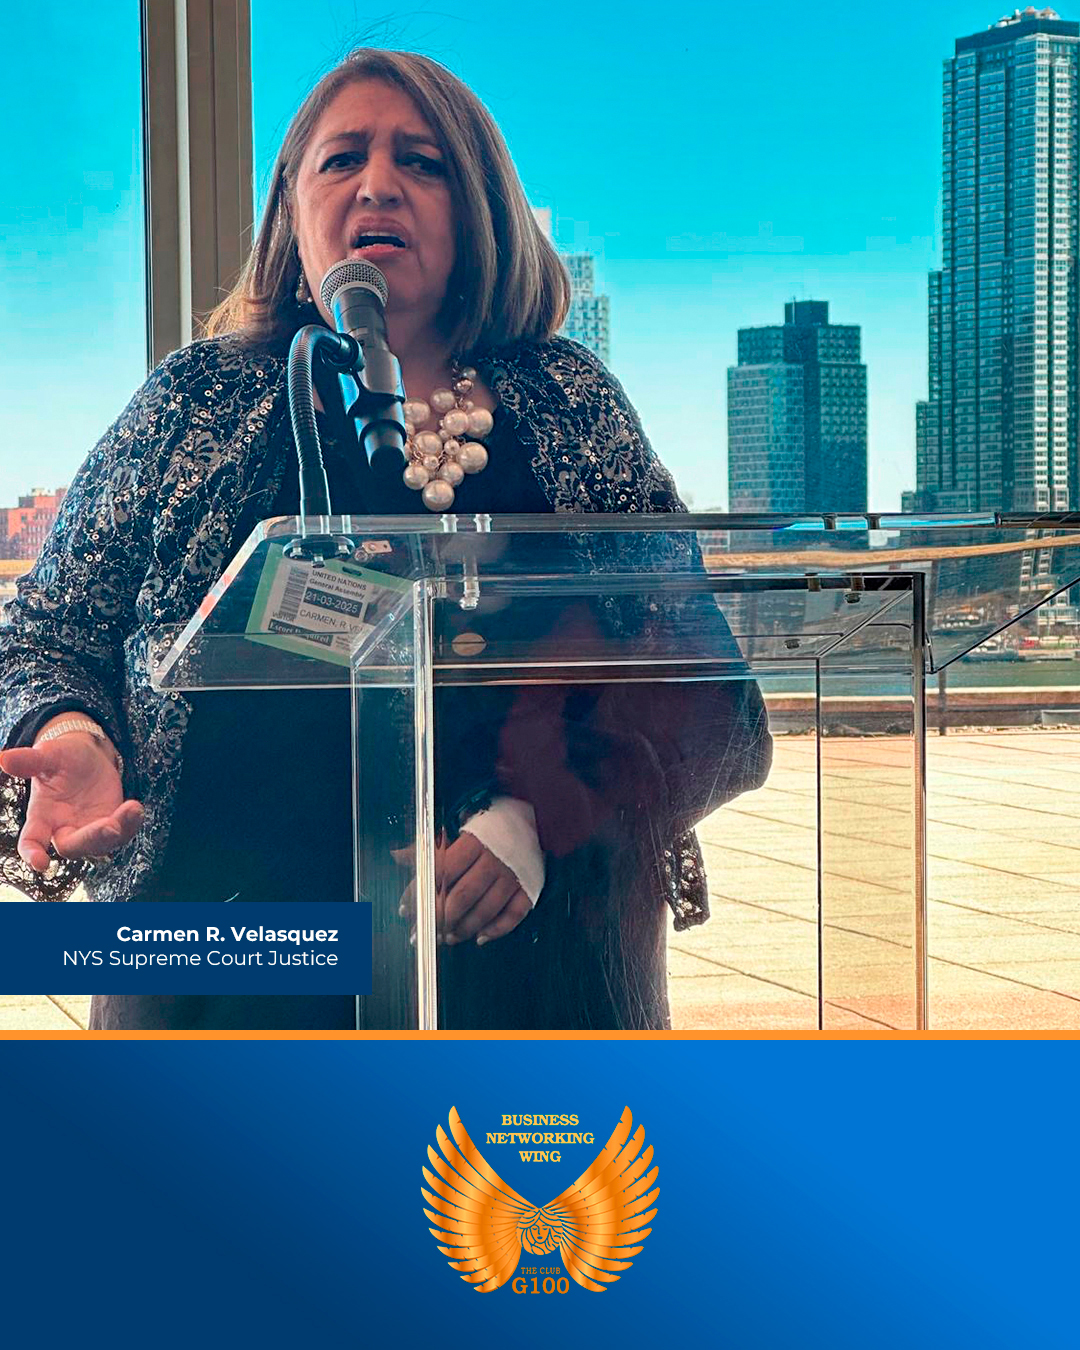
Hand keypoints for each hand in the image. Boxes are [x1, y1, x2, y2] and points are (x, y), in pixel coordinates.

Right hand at [0, 733, 143, 872]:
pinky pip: (122, 831)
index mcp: (42, 816)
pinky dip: (130, 823)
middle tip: (110, 826)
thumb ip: (29, 761)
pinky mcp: (110, 822)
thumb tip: (3, 759)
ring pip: (101, 843)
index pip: (31, 840)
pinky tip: (136, 808)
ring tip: (131, 811)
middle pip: (73, 846)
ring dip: (118, 831)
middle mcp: (64, 827)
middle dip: (91, 838)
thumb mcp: (47, 755)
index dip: (33, 853)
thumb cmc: (61, 758)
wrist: (88, 756)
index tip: (40, 863)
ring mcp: (88, 828)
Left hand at [392, 834, 531, 945]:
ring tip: (447, 938)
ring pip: (485, 910)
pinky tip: (479, 938)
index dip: (421, 893)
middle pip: (462, 896)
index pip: (441, 871)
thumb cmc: (488, 828)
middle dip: (439, 919)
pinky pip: (514, 915)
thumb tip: (396, 856)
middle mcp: (494, 860)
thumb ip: (427, 847)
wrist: (530, 821)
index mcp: (473, 842)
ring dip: (463, 929)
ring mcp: (512, 877)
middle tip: (423, 932)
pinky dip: (497, 930)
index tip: (406, 909)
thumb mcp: (457, 830)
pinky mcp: (528, 889)